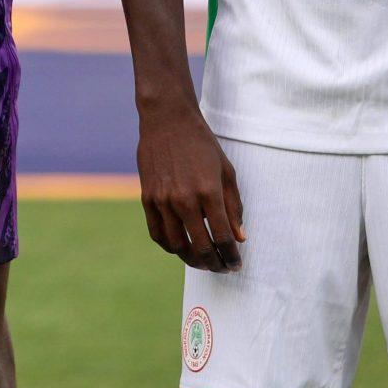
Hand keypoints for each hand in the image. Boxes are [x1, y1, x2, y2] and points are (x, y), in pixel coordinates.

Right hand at [135, 99, 243, 271]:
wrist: (168, 119)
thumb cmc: (202, 143)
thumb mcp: (226, 171)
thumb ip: (233, 206)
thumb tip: (239, 237)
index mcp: (209, 192)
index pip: (223, 238)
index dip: (231, 256)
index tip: (235, 264)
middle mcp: (185, 200)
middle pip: (201, 248)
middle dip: (214, 264)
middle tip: (221, 267)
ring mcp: (163, 200)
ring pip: (177, 246)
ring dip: (192, 260)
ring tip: (202, 262)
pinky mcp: (148, 198)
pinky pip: (157, 233)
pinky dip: (170, 247)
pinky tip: (180, 248)